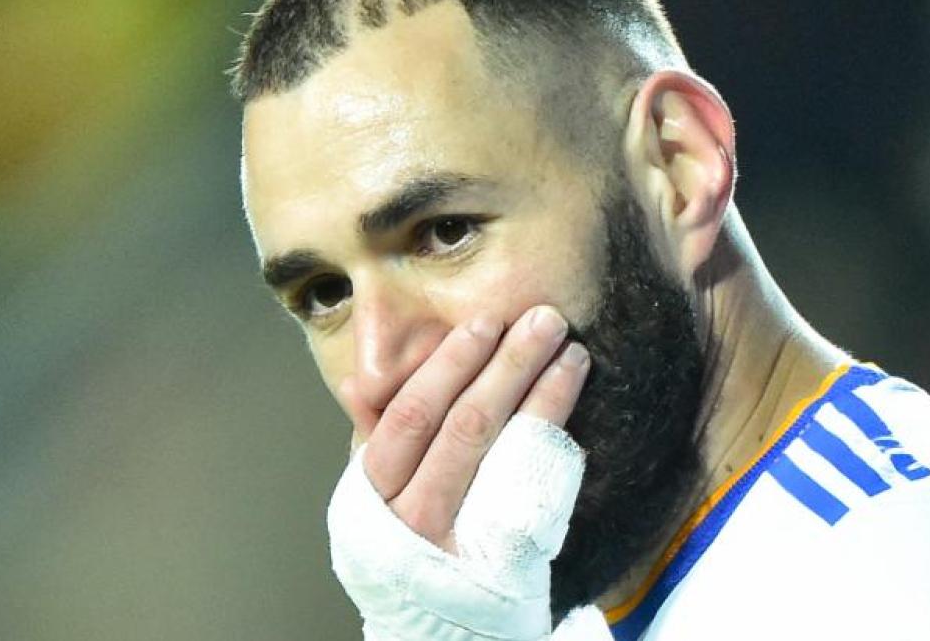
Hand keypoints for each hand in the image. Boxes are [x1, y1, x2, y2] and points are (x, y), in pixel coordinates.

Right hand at [339, 305, 590, 552]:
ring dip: (540, 392)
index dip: (448, 366)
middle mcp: (415, 520)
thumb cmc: (399, 550)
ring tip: (570, 349)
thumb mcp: (369, 502)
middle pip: (465, 427)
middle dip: (507, 365)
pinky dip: (555, 438)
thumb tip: (358, 384)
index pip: (412, 417)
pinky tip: (571, 403)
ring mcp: (462, 542)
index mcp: (373, 496)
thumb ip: (371, 444)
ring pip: (504, 453)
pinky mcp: (506, 561)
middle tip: (543, 320)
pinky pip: (536, 490)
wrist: (432, 633)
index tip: (484, 324)